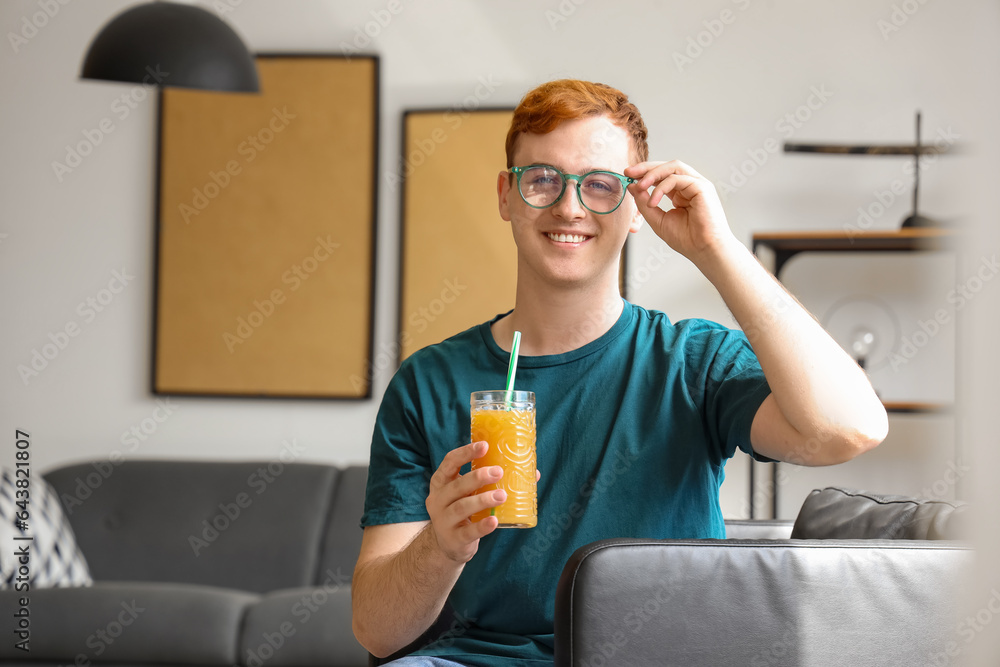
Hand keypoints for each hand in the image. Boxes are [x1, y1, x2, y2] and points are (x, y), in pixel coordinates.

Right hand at [425, 441, 506, 562]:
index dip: (465, 452)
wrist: (449, 546)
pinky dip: (482, 526)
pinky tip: (494, 521)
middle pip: (457, 485)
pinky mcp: (453, 539)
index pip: (449, 462)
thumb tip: (534, 473)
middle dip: (478, 477)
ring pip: (462, 507)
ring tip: (502, 496)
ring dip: (483, 500)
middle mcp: (438, 499)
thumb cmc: (464, 511)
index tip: (485, 446)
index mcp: (441, 482)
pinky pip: (468, 532)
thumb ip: (491, 481)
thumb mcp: (468, 494)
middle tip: (498, 472)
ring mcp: (443, 521)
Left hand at [625, 160, 736, 263]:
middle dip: (646, 168)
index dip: (644, 173)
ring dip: (653, 174)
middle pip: (667, 167)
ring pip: (673, 167)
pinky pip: (678, 179)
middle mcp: (690, 186)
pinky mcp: (702, 188)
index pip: (662, 176)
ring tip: (639, 185)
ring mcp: (697, 185)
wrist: (705, 251)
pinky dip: (662, 187)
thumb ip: (645, 204)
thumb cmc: (687, 239)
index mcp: (681, 193)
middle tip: (629, 172)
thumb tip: (632, 186)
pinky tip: (653, 201)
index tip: (627, 176)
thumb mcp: (658, 220)